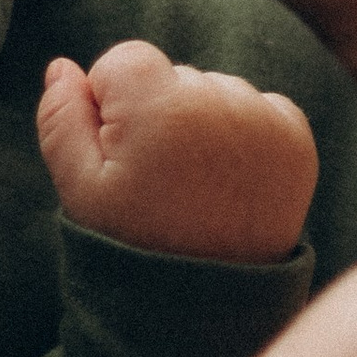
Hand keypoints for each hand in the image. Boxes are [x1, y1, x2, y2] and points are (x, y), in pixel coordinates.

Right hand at [37, 43, 315, 260]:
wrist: (212, 297)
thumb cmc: (135, 240)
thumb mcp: (79, 188)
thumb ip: (60, 118)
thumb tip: (62, 66)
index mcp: (160, 107)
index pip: (124, 60)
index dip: (111, 106)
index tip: (124, 156)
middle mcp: (219, 101)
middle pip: (174, 74)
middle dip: (160, 112)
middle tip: (162, 180)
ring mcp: (263, 120)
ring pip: (214, 90)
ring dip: (201, 123)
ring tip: (196, 185)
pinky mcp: (295, 138)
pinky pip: (257, 108)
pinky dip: (242, 135)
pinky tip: (228, 180)